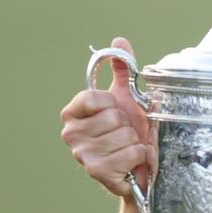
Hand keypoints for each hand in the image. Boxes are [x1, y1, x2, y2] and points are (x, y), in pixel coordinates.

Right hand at [60, 36, 153, 195]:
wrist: (138, 168)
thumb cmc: (130, 131)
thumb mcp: (127, 98)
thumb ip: (122, 70)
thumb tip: (118, 40)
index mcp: (73, 112)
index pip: (93, 97)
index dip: (112, 102)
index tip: (115, 110)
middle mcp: (71, 133)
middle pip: (112, 117)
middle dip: (127, 125)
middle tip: (125, 132)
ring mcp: (81, 154)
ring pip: (123, 136)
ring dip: (135, 141)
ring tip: (129, 146)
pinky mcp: (96, 172)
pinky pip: (130, 153)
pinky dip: (140, 156)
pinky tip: (133, 161)